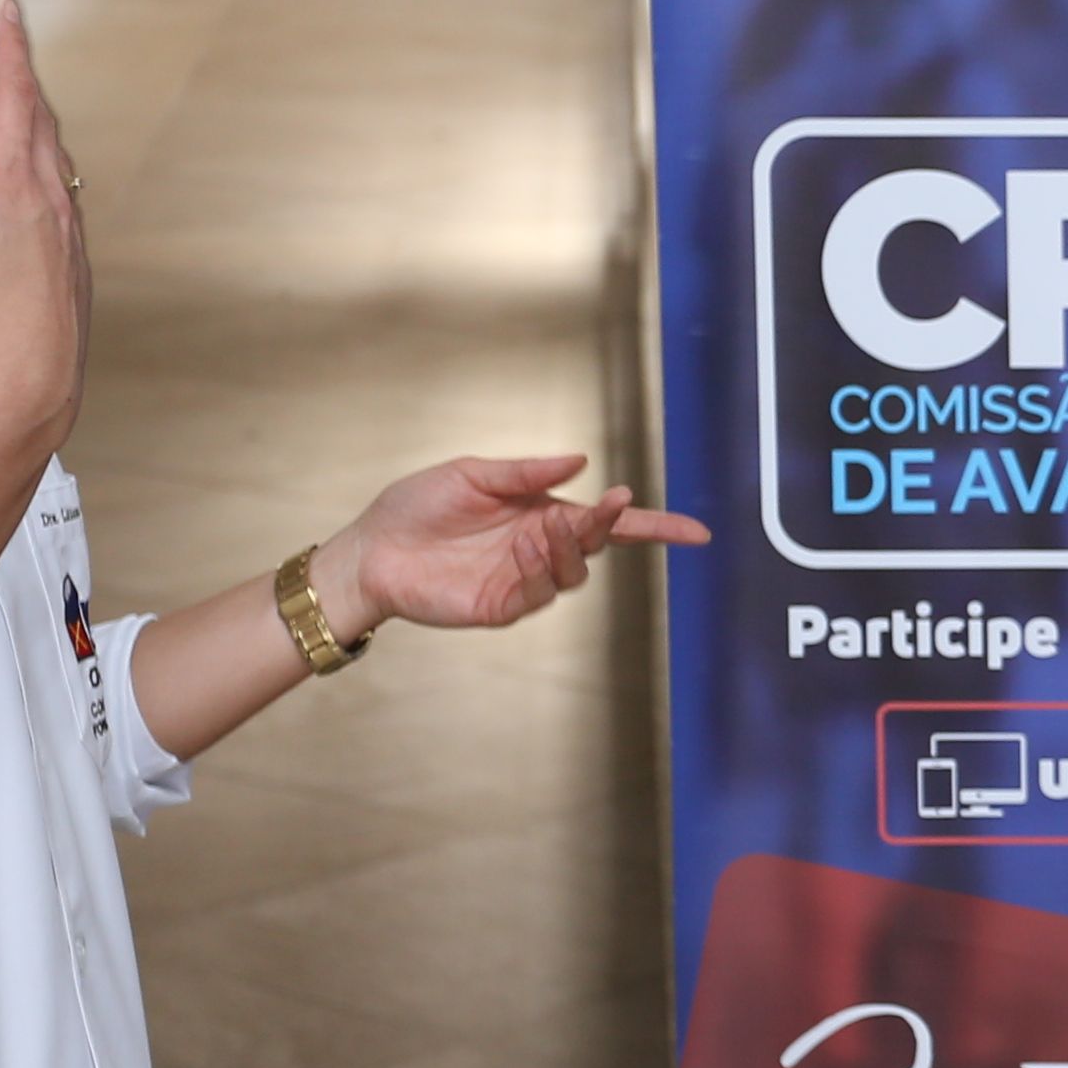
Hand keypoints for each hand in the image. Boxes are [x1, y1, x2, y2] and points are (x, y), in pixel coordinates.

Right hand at [0, 0, 86, 453]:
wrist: (31, 381)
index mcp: (16, 180)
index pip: (17, 94)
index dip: (12, 48)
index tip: (11, 9)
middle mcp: (55, 197)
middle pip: (44, 121)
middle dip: (27, 79)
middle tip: (16, 44)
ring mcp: (72, 230)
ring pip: (60, 160)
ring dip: (41, 125)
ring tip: (27, 107)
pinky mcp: (76, 261)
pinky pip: (66, 198)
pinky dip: (51, 171)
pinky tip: (42, 188)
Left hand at [321, 455, 708, 638]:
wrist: (372, 549)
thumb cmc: (416, 507)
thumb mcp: (472, 474)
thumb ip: (527, 471)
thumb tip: (580, 461)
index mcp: (541, 513)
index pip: (609, 523)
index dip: (653, 527)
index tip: (695, 532)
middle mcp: (540, 548)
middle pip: (599, 544)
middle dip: (611, 526)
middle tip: (610, 506)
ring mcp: (524, 580)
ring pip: (575, 571)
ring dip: (572, 548)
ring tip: (551, 526)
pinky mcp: (502, 606)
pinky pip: (538, 593)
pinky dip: (539, 571)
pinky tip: (522, 551)